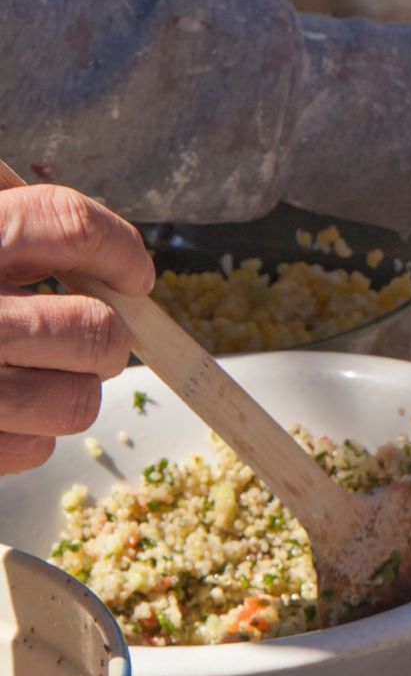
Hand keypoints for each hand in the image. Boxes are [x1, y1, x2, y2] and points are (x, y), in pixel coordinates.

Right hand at [0, 184, 151, 474]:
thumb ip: (7, 227)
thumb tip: (86, 244)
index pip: (66, 225)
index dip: (116, 247)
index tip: (133, 271)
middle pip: (93, 329)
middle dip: (105, 336)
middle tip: (92, 335)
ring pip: (76, 400)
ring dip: (72, 390)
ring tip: (40, 378)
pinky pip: (30, 449)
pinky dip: (28, 435)